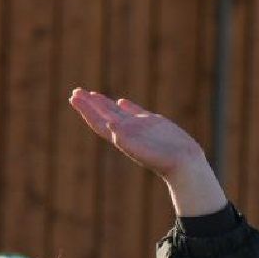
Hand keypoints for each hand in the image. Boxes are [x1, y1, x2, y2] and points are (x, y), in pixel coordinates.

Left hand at [67, 89, 227, 215]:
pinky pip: (136, 112)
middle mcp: (128, 132)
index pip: (98, 121)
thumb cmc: (164, 161)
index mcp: (121, 138)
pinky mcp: (153, 124)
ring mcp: (140, 127)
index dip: (86, 110)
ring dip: (104, 104)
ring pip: (117, 112)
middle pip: (103, 115)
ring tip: (92, 94)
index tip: (74, 98)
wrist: (184, 165)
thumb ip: (126, 140)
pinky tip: (120, 101)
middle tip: (75, 92)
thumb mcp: (144, 150)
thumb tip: (109, 125)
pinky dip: (126, 106)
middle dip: (89, 104)